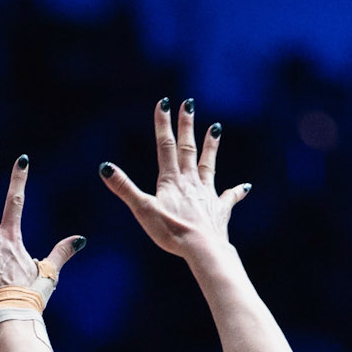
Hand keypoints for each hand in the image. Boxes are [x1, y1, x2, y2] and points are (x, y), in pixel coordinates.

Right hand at [99, 100, 249, 261]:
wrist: (202, 248)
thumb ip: (124, 188)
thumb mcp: (142, 210)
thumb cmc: (171, 231)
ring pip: (209, 165)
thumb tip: (105, 167)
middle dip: (186, 126)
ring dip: (211, 146)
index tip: (163, 103)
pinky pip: (229, 198)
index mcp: (171, 181)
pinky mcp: (219, 211)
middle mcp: (191, 182)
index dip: (163, 124)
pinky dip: (237, 191)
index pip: (165, 146)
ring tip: (216, 128)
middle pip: (187, 149)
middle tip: (189, 104)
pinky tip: (246, 187)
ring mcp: (207, 194)